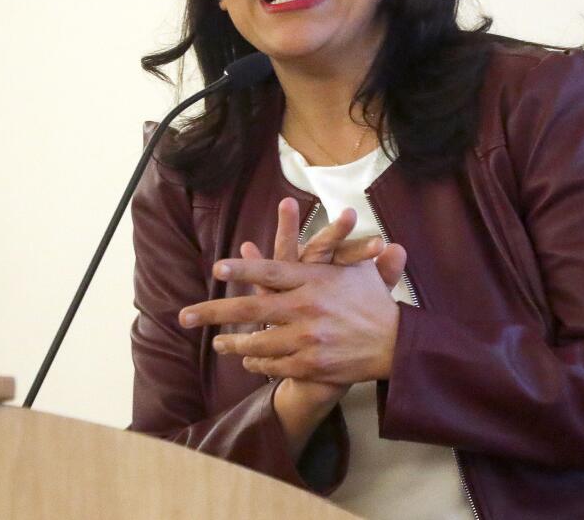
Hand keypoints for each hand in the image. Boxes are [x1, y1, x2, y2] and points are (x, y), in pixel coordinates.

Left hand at [180, 199, 406, 385]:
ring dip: (232, 342)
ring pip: (257, 341)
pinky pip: (274, 364)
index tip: (217, 269)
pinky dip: (257, 362)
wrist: (396, 348)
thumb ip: (351, 248)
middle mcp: (305, 308)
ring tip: (215, 342)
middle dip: (214, 312)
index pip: (271, 271)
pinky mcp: (310, 364)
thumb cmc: (376, 304)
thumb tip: (354, 218)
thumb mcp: (361, 270)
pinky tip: (245, 360)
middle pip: (251, 308)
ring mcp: (306, 339)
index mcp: (314, 280)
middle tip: (186, 316)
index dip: (242, 269)